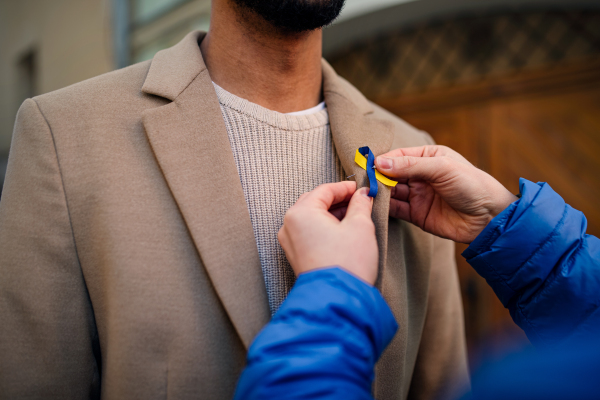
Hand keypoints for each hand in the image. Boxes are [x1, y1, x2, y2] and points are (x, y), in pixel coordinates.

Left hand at [278, 182, 377, 284]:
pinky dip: (324, 227)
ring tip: (354, 216)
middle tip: (359, 200)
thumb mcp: (360, 226)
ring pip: (311, 218)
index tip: (361, 188)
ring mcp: (289, 242)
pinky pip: (308, 232)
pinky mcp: (295, 255)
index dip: (345, 187)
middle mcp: (289, 225)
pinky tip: (342, 231)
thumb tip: (363, 195)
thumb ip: (360, 205)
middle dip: (337, 200)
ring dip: (331, 214)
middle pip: (314, 202)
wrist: (338, 298)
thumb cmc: (347, 262)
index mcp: (301, 212)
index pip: (324, 190)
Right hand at [375, 145, 517, 243]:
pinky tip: (376, 206)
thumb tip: (380, 163)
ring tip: (368, 194)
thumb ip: (410, 165)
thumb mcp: (441, 168)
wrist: (489, 218)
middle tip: (364, 182)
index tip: (368, 166)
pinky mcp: (416, 214)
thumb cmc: (472, 185)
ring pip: (391, 192)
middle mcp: (421, 175)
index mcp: (429, 157)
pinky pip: (396, 209)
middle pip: (391, 174)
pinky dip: (385, 208)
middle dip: (378, 177)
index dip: (382, 161)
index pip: (398, 156)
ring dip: (380, 193)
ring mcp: (418, 195)